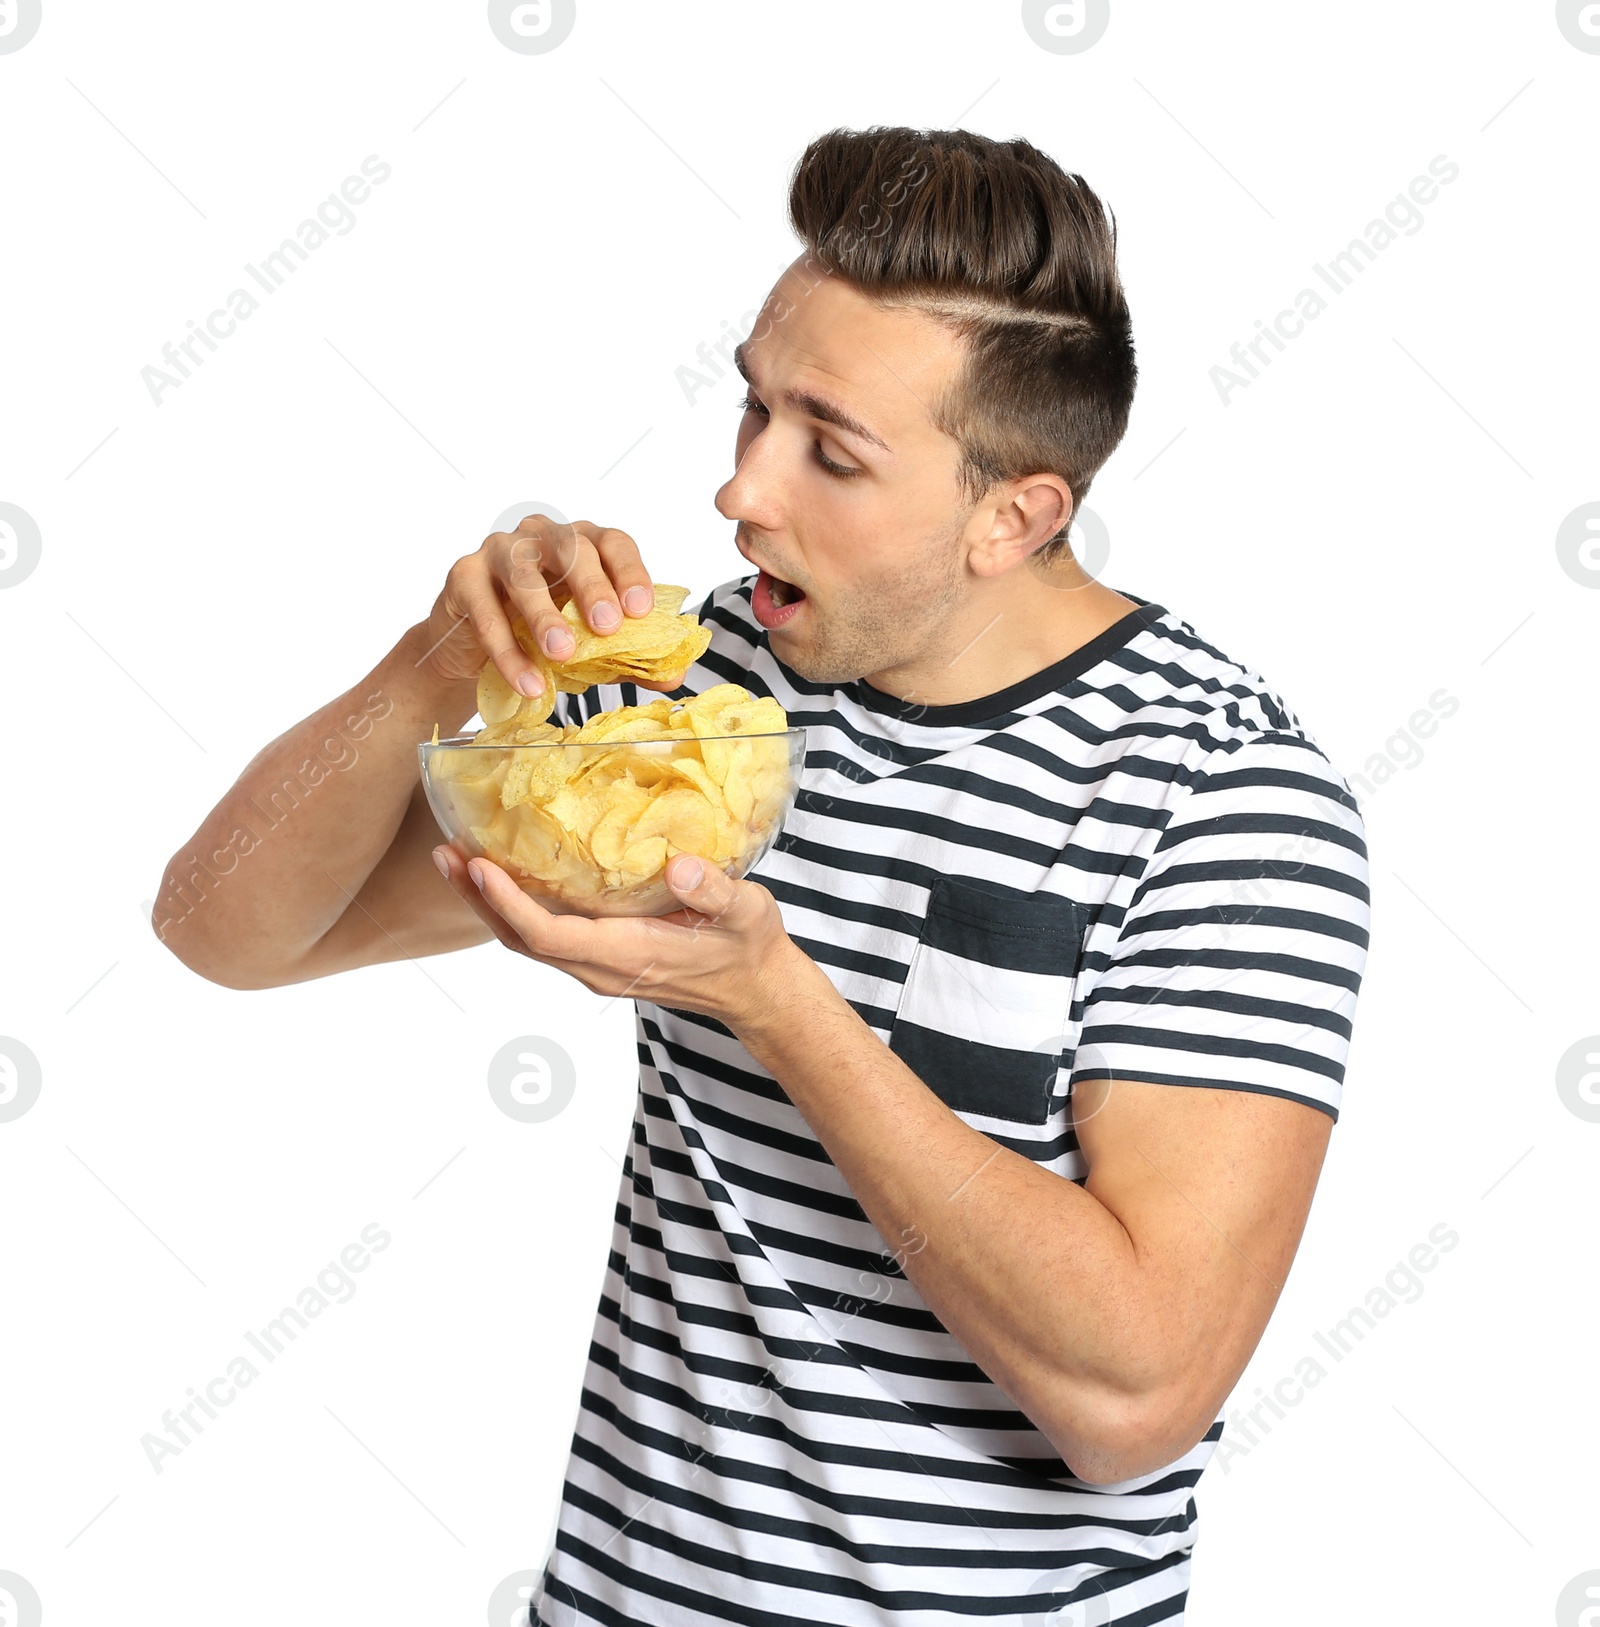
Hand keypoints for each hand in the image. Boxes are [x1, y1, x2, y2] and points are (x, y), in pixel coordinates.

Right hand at [417, 515, 689, 700]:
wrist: (475, 653)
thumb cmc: (539, 637)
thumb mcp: (590, 648)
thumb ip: (631, 658)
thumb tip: (675, 676)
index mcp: (582, 544)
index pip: (613, 543)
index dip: (629, 572)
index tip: (641, 610)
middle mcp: (542, 537)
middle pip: (572, 547)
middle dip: (592, 586)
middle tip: (607, 626)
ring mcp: (499, 551)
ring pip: (523, 572)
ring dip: (544, 615)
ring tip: (561, 655)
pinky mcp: (463, 576)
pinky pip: (485, 610)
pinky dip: (506, 649)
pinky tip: (527, 680)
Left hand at [431, 842, 797, 1030]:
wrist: (756, 990)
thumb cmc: (750, 948)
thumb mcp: (746, 913)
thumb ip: (715, 892)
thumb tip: (679, 868)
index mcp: (628, 954)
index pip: (550, 935)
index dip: (509, 903)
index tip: (479, 867)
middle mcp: (600, 967)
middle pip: (520, 939)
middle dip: (478, 899)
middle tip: (444, 853)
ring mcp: (596, 966)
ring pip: (526, 940)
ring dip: (487, 903)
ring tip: (457, 859)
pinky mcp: (599, 957)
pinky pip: (543, 936)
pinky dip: (513, 907)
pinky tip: (503, 875)